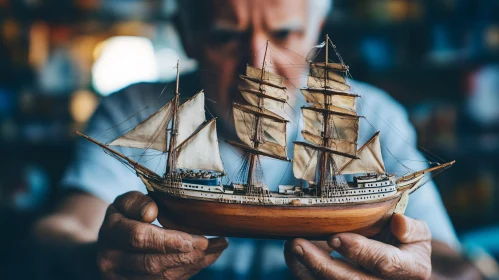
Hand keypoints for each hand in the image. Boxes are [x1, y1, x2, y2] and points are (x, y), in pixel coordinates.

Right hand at [97, 191, 227, 278]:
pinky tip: (207, 257)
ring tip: (215, 248)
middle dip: (184, 254)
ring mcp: (123, 279)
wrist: (108, 248)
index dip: (167, 240)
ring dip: (192, 264)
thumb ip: (137, 203)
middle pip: (152, 263)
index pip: (139, 238)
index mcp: (110, 234)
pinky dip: (190, 270)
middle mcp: (112, 261)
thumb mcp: (124, 203)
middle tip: (207, 243)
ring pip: (162, 277)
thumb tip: (152, 211)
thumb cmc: (122, 219)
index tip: (190, 239)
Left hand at [284, 214, 431, 279]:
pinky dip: (303, 271)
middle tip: (299, 244)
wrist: (401, 261)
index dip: (360, 251)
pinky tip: (292, 254)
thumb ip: (411, 229)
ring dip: (307, 269)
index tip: (335, 237)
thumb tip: (398, 223)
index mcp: (410, 269)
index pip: (385, 263)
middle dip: (322, 264)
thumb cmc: (405, 243)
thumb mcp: (418, 233)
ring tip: (291, 247)